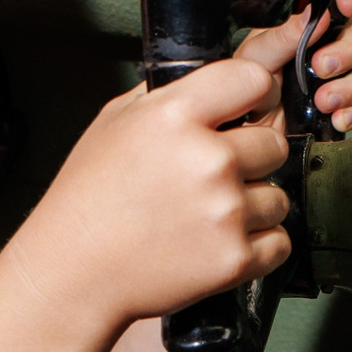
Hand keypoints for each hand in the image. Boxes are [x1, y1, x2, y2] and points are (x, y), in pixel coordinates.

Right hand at [1, 58, 293, 331]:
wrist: (73, 271)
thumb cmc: (88, 199)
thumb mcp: (114, 122)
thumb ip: (169, 95)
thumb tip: (221, 80)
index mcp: (174, 116)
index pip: (254, 79)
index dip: (254, 95)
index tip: (247, 109)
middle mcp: (207, 159)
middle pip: (275, 142)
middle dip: (251, 157)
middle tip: (211, 175)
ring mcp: (225, 210)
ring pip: (279, 196)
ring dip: (253, 205)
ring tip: (205, 214)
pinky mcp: (235, 257)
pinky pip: (278, 242)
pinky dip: (256, 245)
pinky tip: (216, 241)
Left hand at [231, 0, 351, 132]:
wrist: (248, 126)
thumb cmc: (248, 83)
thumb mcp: (257, 55)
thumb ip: (284, 34)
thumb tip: (314, 12)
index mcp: (308, 23)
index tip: (348, 5)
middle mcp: (328, 43)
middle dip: (348, 51)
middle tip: (322, 66)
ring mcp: (339, 73)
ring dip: (350, 87)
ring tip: (323, 101)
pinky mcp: (344, 102)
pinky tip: (337, 116)